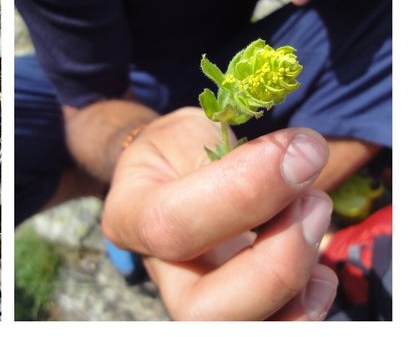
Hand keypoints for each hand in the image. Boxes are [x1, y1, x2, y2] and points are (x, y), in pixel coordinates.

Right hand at [102, 108, 337, 319]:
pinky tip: (319, 268)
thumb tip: (302, 158)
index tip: (300, 150)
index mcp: (128, 216)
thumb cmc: (178, 147)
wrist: (172, 172)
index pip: (175, 225)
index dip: (244, 193)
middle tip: (314, 201)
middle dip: (275, 266)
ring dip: (298, 283)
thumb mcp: (189, 131)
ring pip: (243, 331)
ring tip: (316, 216)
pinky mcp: (237, 312)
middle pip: (202, 313)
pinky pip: (274, 329)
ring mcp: (197, 301)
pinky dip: (309, 308)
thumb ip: (234, 151)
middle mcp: (158, 273)